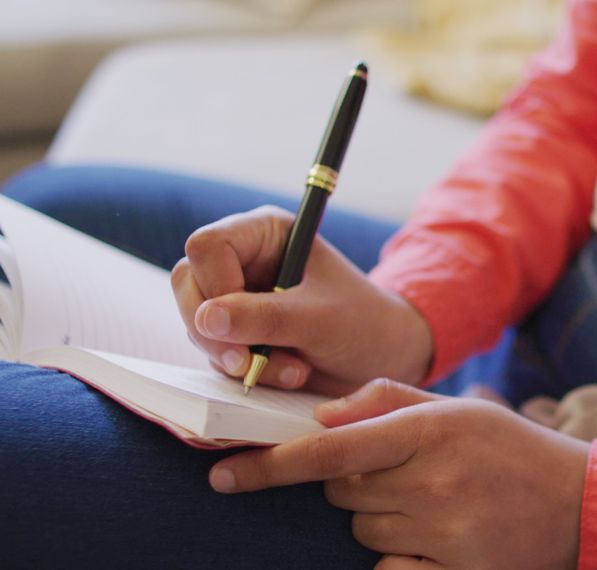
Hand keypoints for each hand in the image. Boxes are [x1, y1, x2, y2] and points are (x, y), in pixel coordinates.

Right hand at [171, 206, 431, 394]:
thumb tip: (206, 318)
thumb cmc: (363, 324)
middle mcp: (243, 261)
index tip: (241, 321)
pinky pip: (215, 354)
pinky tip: (288, 374)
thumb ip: (264, 317)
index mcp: (265, 234)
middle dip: (216, 332)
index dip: (215, 285)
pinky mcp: (237, 334)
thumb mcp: (319, 319)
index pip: (207, 247)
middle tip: (249, 362)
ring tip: (293, 369)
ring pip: (198, 325)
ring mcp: (236, 299)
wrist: (384, 359)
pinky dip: (245, 372)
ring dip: (238, 358)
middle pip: (190, 285)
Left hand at [209, 379, 589, 568]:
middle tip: (400, 473)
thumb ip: (388, 401)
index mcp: (431, 431)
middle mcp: (434, 483)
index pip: (331, 448)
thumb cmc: (513, 448)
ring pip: (363, 531)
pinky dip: (398, 557)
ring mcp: (446, 534)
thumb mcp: (458, 408)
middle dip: (351, 482)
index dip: (271, 464)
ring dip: (379, 518)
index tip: (224, 474)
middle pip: (341, 492)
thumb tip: (323, 415)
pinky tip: (434, 539)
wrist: (581, 502)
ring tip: (430, 503)